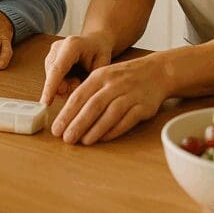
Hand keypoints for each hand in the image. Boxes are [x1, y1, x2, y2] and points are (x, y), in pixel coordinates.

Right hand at [39, 34, 112, 105]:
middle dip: (65, 88)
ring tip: (78, 79)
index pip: (58, 69)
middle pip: (53, 77)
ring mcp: (51, 53)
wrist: (95, 41)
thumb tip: (75, 95)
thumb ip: (89, 80)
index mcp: (72, 45)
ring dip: (64, 86)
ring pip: (51, 80)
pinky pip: (52, 79)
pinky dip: (62, 83)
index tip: (45, 103)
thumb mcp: (102, 65)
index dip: (51, 87)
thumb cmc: (100, 52)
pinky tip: (72, 77)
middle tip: (80, 83)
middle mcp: (57, 47)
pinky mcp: (49, 59)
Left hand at [48, 53, 169, 145]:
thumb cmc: (124, 77)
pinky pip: (127, 120)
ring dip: (95, 129)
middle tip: (66, 139)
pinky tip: (103, 139)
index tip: (56, 129)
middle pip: (93, 106)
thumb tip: (67, 115)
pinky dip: (114, 130)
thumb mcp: (104, 76)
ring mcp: (130, 95)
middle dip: (78, 124)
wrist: (157, 72)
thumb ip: (87, 92)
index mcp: (100, 76)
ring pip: (110, 113)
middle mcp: (114, 84)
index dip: (66, 114)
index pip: (79, 96)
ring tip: (83, 142)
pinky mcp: (143, 106)